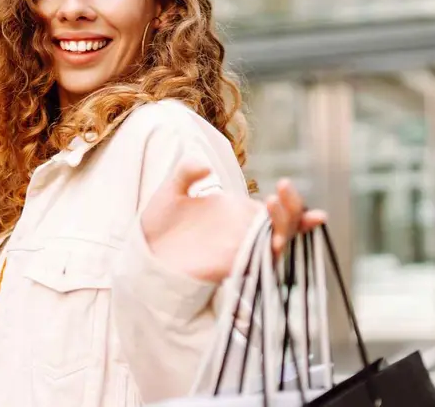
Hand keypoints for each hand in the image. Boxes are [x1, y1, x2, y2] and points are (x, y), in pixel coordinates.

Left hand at [140, 160, 325, 282]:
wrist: (142, 250)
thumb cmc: (158, 223)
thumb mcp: (172, 189)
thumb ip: (187, 171)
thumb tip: (208, 167)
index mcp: (236, 212)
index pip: (273, 207)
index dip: (289, 201)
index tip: (286, 186)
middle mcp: (243, 231)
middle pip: (283, 225)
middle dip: (292, 209)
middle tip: (282, 189)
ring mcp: (238, 250)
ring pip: (277, 243)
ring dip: (283, 225)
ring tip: (272, 203)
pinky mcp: (229, 267)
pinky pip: (257, 262)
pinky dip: (267, 251)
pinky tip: (271, 238)